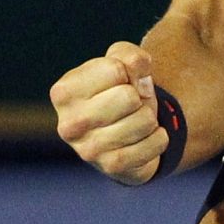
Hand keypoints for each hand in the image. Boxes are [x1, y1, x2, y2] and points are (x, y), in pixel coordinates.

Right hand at [50, 41, 167, 184]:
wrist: (121, 130)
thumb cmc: (116, 88)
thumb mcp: (120, 61)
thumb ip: (130, 56)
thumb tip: (139, 75)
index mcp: (64, 92)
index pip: (116, 69)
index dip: (129, 71)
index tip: (121, 81)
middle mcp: (69, 124)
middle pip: (129, 97)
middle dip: (140, 96)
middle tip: (131, 103)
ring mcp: (88, 150)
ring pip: (145, 120)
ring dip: (150, 116)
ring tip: (135, 119)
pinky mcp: (112, 167)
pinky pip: (155, 143)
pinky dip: (159, 137)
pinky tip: (145, 138)